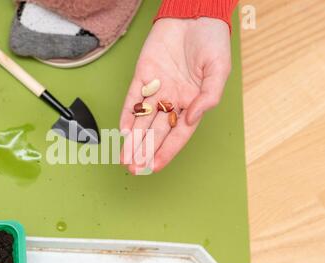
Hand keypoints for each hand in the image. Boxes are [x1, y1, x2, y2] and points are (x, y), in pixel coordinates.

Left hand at [120, 17, 231, 173]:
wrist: (194, 14)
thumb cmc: (212, 42)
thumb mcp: (219, 71)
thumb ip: (208, 97)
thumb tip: (192, 118)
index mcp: (192, 103)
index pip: (177, 134)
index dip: (166, 151)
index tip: (154, 167)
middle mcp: (172, 100)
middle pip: (156, 132)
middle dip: (145, 151)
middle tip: (134, 168)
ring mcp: (156, 89)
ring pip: (142, 120)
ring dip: (133, 139)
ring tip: (125, 157)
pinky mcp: (142, 76)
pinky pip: (132, 99)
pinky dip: (127, 114)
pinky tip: (123, 130)